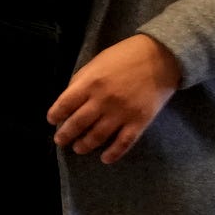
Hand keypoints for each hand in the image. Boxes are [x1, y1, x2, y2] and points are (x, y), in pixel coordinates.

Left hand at [48, 36, 183, 162]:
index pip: (64, 104)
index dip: (55, 114)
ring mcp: (121, 113)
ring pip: (97, 136)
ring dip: (84, 145)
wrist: (161, 57)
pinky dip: (113, 153)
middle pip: (78, 124)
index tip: (52, 121)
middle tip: (61, 140)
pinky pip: (123, 143)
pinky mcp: (139, 122)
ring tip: (79, 148)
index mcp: (90, 83)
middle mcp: (103, 100)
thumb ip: (81, 81)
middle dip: (65, 135)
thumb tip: (69, 100)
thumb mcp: (97, 62)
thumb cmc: (125, 56)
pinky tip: (105, 158)